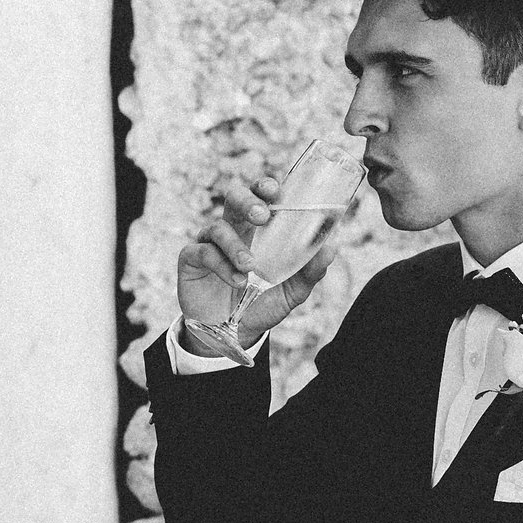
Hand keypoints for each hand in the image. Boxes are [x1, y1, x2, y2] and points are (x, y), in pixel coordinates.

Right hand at [176, 176, 337, 351]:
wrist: (233, 335)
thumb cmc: (261, 305)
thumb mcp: (291, 292)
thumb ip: (310, 271)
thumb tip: (331, 248)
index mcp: (257, 231)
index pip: (259, 198)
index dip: (264, 187)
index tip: (275, 190)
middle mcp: (233, 231)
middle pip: (234, 199)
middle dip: (247, 201)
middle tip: (261, 215)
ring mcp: (210, 244)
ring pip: (218, 228)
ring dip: (236, 245)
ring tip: (250, 266)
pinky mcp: (191, 260)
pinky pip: (202, 252)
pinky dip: (221, 265)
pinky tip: (236, 281)